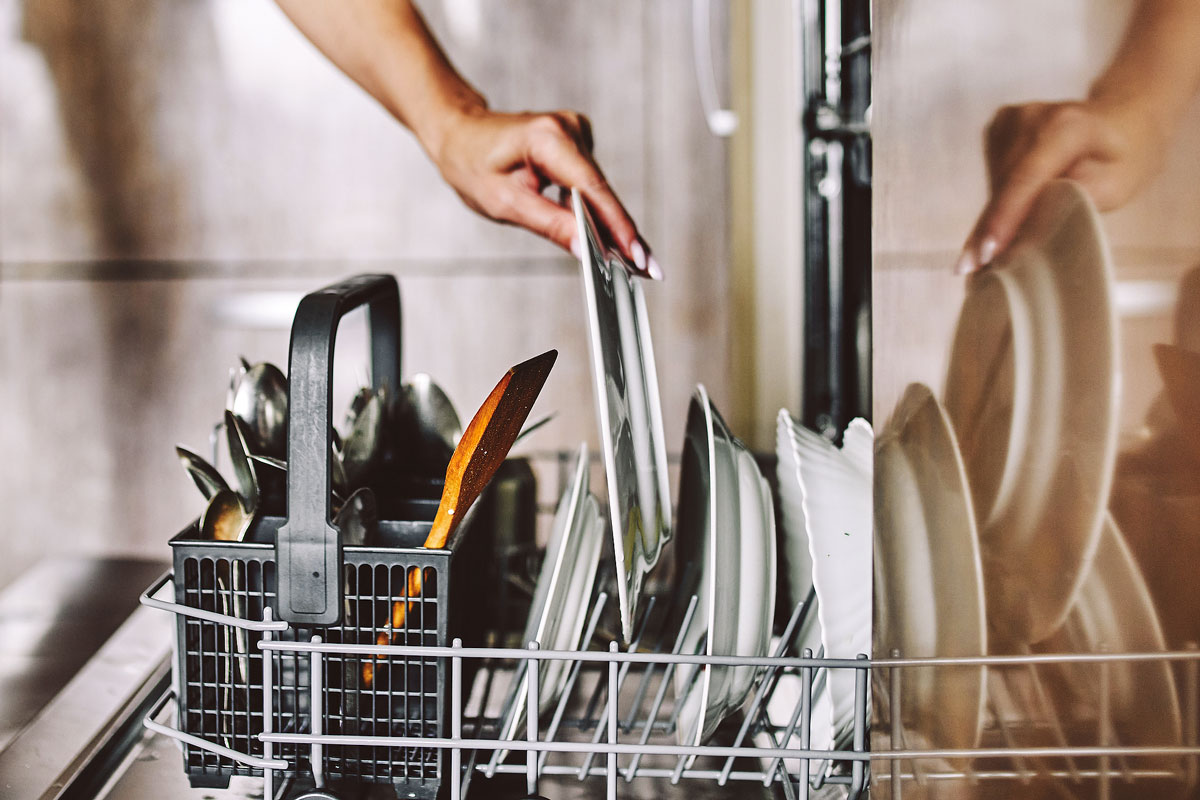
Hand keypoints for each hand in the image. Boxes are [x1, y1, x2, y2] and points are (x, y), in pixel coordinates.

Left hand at [430, 107, 660, 278]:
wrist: (460, 134)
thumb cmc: (472, 164)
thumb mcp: (505, 203)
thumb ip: (550, 224)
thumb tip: (587, 248)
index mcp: (548, 138)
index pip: (593, 188)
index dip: (619, 227)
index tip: (639, 257)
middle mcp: (568, 128)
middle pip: (602, 191)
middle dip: (622, 233)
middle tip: (648, 271)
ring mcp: (575, 132)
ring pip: (599, 190)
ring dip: (609, 225)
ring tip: (630, 262)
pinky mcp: (576, 142)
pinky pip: (591, 184)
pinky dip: (595, 209)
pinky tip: (605, 237)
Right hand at [957, 98, 1166, 273]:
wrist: (1121, 119)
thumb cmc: (1125, 156)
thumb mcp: (1116, 186)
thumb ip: (1075, 202)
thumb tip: (1028, 229)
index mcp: (1068, 126)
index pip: (1025, 177)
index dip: (1004, 218)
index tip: (985, 254)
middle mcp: (1033, 116)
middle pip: (1004, 183)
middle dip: (991, 228)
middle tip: (975, 269)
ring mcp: (1012, 117)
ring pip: (994, 182)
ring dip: (994, 215)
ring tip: (997, 244)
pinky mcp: (1000, 124)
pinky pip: (992, 173)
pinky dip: (999, 197)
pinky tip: (1015, 204)